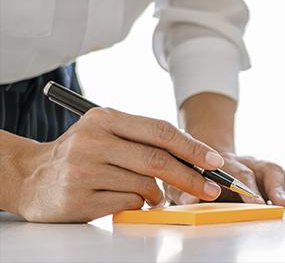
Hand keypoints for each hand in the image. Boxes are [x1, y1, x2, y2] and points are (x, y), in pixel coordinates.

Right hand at [0, 108, 223, 222]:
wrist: (29, 176)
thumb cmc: (81, 154)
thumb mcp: (107, 133)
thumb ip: (145, 139)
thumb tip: (198, 157)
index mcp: (104, 119)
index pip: (160, 131)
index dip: (193, 147)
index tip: (215, 162)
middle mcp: (92, 141)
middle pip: (157, 160)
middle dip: (191, 177)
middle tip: (211, 189)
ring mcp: (83, 170)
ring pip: (144, 185)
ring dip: (158, 194)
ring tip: (153, 193)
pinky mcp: (78, 198)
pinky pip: (127, 203)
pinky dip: (137, 203)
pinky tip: (125, 198)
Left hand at [166, 153, 284, 207]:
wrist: (203, 156)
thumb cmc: (191, 174)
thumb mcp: (179, 181)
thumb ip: (183, 191)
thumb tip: (190, 200)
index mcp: (221, 161)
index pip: (236, 172)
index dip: (246, 187)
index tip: (254, 201)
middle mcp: (244, 160)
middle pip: (262, 170)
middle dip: (272, 188)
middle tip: (279, 203)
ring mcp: (257, 164)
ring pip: (275, 171)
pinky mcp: (268, 172)